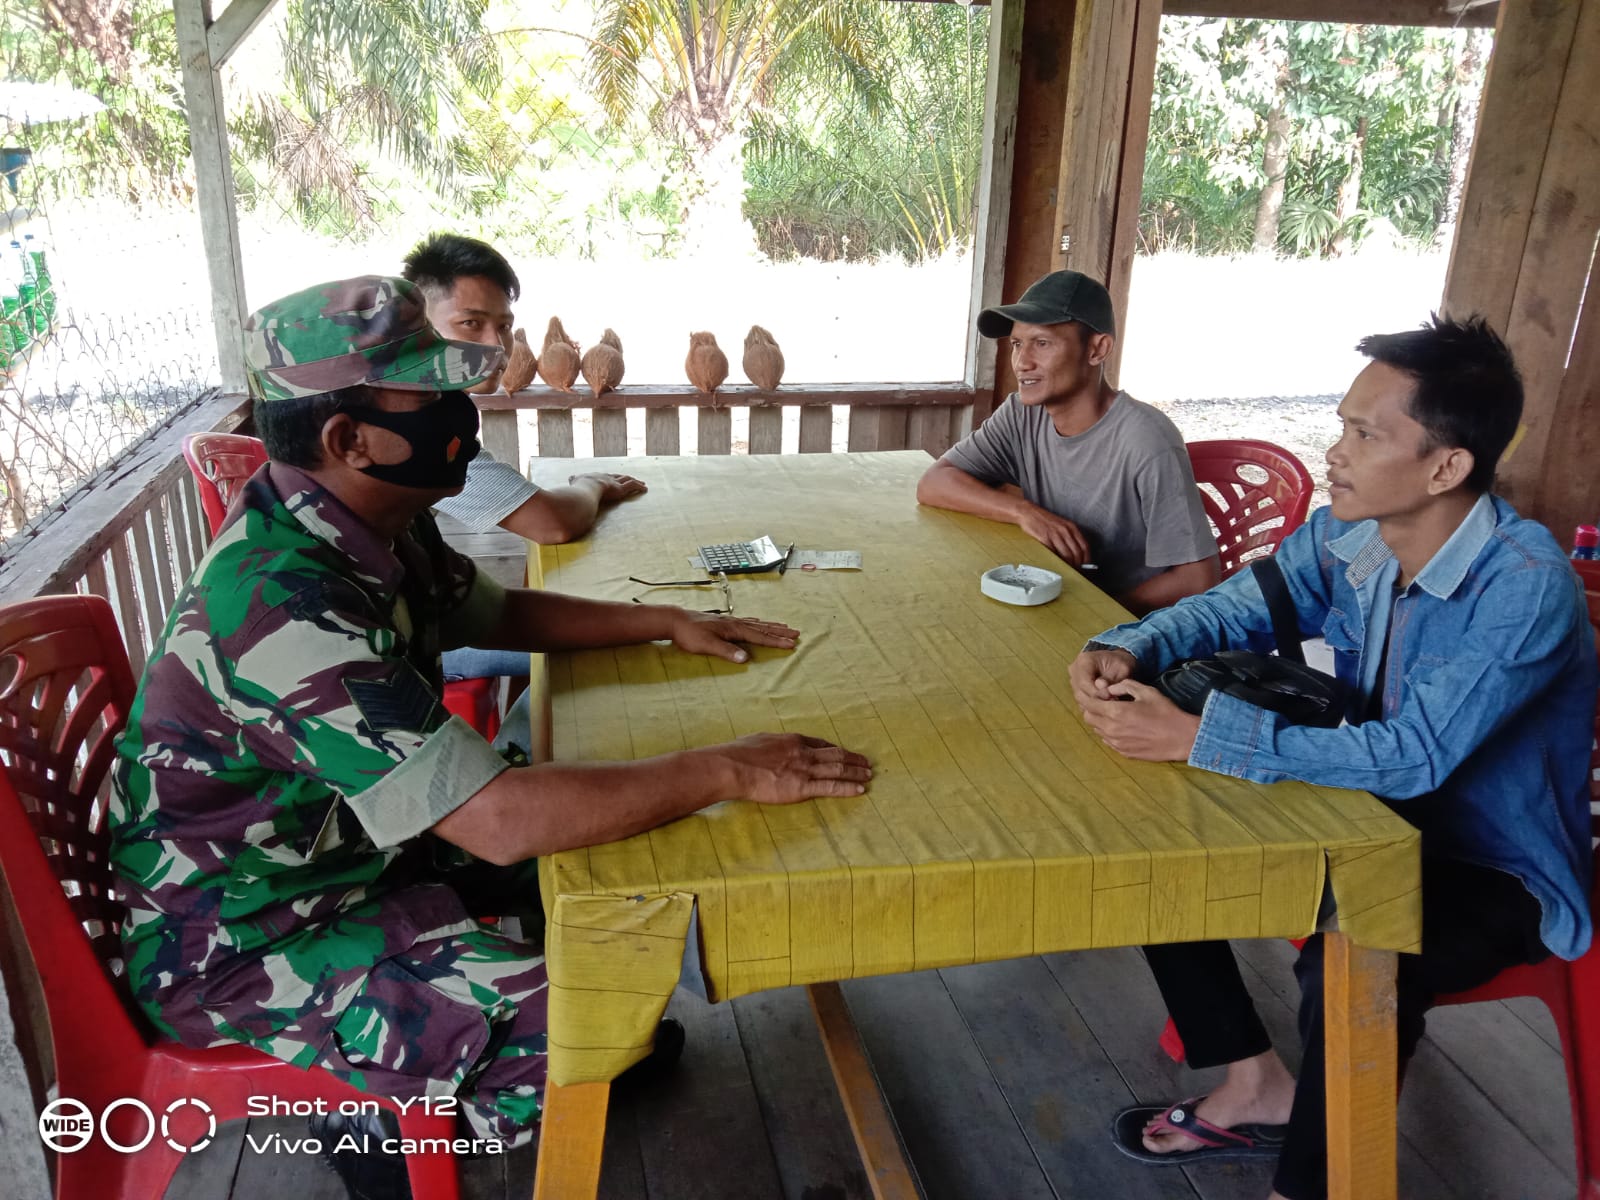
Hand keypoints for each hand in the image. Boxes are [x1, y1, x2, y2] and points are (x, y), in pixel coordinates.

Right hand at [572, 471, 646, 504]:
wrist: (585, 489)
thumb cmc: (578, 488)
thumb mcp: (574, 482)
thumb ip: (573, 481)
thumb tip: (569, 478)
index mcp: (596, 477)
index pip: (606, 476)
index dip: (611, 477)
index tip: (615, 478)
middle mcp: (606, 477)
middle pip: (618, 476)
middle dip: (624, 477)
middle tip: (630, 478)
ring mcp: (614, 482)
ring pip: (627, 480)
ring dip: (635, 481)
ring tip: (642, 483)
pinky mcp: (620, 489)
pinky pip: (632, 486)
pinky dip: (639, 487)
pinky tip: (645, 489)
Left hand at [668, 611, 798, 662]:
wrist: (675, 621)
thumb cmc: (690, 634)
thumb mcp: (707, 645)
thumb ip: (727, 651)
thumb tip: (746, 658)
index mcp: (734, 629)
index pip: (760, 636)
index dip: (776, 641)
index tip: (792, 644)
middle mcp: (735, 623)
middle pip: (762, 628)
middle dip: (780, 632)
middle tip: (796, 633)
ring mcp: (730, 622)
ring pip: (756, 624)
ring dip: (771, 626)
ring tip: (784, 626)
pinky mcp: (724, 622)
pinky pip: (748, 622)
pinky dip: (758, 623)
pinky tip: (758, 622)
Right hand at [715, 732, 872, 802]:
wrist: (734, 767)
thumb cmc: (740, 753)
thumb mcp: (761, 740)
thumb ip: (773, 744)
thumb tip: (772, 746)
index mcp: (793, 740)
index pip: (821, 744)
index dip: (835, 749)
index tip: (844, 753)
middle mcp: (804, 753)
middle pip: (835, 755)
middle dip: (853, 759)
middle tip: (866, 762)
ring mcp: (805, 770)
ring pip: (838, 770)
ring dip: (856, 772)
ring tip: (868, 774)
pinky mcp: (802, 787)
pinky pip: (830, 787)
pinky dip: (848, 788)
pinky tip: (860, 789)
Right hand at [1016, 504, 1090, 565]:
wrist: (1029, 513)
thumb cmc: (1044, 521)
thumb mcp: (1061, 526)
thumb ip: (1069, 537)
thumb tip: (1076, 553)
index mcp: (1071, 527)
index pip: (1085, 546)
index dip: (1087, 559)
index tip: (1085, 567)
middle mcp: (1065, 530)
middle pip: (1077, 552)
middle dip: (1078, 565)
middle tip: (1076, 572)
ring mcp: (1055, 535)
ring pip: (1067, 554)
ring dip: (1069, 565)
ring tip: (1068, 571)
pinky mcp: (1045, 538)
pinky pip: (1054, 553)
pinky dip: (1057, 562)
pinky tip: (1057, 565)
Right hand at [1069, 647, 1138, 707]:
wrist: (1115, 662)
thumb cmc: (1119, 664)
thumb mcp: (1121, 668)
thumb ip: (1111, 678)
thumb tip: (1101, 687)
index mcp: (1084, 661)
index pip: (1084, 682)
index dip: (1096, 693)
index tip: (1110, 697)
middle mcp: (1074, 670)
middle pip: (1080, 693)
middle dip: (1096, 701)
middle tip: (1112, 702)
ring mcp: (1073, 680)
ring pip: (1080, 699)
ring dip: (1094, 705)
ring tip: (1110, 703)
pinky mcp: (1076, 690)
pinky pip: (1081, 702)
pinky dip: (1093, 707)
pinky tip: (1104, 706)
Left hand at [1080, 679, 1200, 761]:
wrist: (1182, 738)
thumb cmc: (1166, 712)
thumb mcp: (1146, 691)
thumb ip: (1124, 686)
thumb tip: (1109, 688)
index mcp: (1115, 712)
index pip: (1088, 704)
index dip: (1086, 696)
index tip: (1090, 692)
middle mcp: (1112, 730)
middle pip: (1088, 718)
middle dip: (1092, 708)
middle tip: (1105, 702)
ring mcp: (1116, 743)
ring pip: (1096, 730)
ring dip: (1100, 720)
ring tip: (1115, 714)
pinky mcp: (1123, 752)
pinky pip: (1107, 740)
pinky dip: (1108, 732)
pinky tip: (1123, 726)